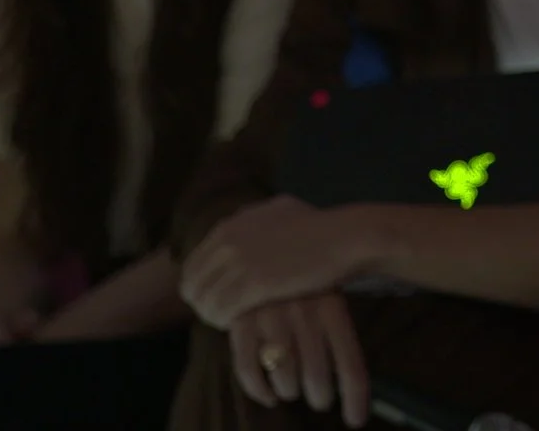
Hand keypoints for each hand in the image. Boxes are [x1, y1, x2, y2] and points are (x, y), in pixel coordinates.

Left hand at [182, 196, 374, 328]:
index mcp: (231, 224)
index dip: (200, 287)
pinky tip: (239, 326)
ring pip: (205, 301)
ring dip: (212, 316)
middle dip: (202, 304)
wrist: (345, 238)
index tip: (216, 299)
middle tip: (221, 316)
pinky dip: (224, 322)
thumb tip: (243, 221)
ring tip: (230, 324)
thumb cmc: (320, 228)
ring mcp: (239, 261)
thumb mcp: (280, 212)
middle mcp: (228, 240)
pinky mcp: (253, 283)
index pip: (193, 264)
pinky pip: (222, 310)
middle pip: (193, 285)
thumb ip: (255, 220)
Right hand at [229, 292, 370, 428]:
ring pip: (285, 378)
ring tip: (292, 389)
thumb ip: (337, 332)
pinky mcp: (241, 320)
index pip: (350, 364)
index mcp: (332, 308)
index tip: (356, 421)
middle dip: (320, 397)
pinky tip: (268, 394)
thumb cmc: (303, 279)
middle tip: (320, 399)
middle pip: (317, 378)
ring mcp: (271, 317)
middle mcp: (304, 315)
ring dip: (290, 392)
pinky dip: (259, 390)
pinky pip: (249, 370)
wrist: (263, 243)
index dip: (356, 398)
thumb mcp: (328, 293)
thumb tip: (352, 382)